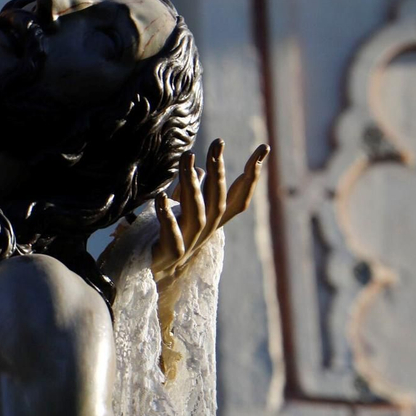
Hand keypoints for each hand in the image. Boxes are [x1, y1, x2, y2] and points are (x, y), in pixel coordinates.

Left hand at [151, 140, 268, 280]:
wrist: (152, 272)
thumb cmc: (167, 235)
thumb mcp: (183, 209)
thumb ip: (192, 190)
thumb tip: (201, 166)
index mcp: (214, 220)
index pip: (239, 196)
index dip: (253, 175)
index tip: (263, 149)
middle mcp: (207, 231)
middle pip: (218, 199)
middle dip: (220, 169)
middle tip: (218, 143)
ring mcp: (191, 243)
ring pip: (197, 211)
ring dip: (192, 184)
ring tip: (186, 159)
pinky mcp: (172, 253)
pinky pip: (171, 232)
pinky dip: (166, 214)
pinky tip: (160, 197)